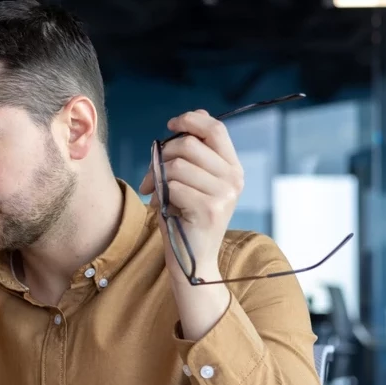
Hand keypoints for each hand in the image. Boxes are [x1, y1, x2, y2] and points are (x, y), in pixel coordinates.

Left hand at [138, 110, 243, 279]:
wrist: (192, 262)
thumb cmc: (185, 218)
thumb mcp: (191, 182)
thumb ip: (190, 154)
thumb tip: (184, 121)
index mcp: (233, 168)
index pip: (216, 129)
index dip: (191, 120)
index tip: (171, 125)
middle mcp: (234, 179)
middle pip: (189, 144)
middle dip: (162, 155)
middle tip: (151, 174)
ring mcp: (224, 195)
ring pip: (177, 165)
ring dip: (157, 177)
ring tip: (156, 192)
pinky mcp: (208, 210)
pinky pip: (173, 186)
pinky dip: (159, 194)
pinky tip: (161, 205)